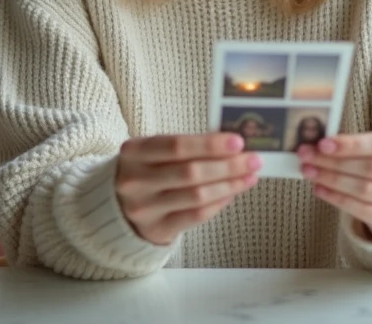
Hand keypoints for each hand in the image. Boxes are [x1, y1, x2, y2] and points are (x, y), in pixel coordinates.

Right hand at [116, 133, 260, 245]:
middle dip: (228, 165)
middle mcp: (135, 181)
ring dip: (229, 185)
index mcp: (133, 152)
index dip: (209, 144)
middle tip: (253, 160)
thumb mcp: (154, 152)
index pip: (176, 145)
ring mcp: (144, 208)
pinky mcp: (156, 229)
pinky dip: (218, 203)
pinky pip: (195, 216)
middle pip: (190, 172)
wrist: (118, 206)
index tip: (238, 141)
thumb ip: (187, 146)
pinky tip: (231, 193)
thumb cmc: (146, 171)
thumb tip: (232, 144)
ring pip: (196, 196)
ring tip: (249, 177)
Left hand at [299, 132, 371, 240]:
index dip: (350, 144)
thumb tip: (320, 144)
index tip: (322, 144)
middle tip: (307, 156)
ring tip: (309, 172)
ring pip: (364, 189)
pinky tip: (320, 189)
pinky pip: (362, 210)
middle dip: (334, 162)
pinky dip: (337, 199)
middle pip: (370, 167)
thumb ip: (358, 145)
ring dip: (331, 179)